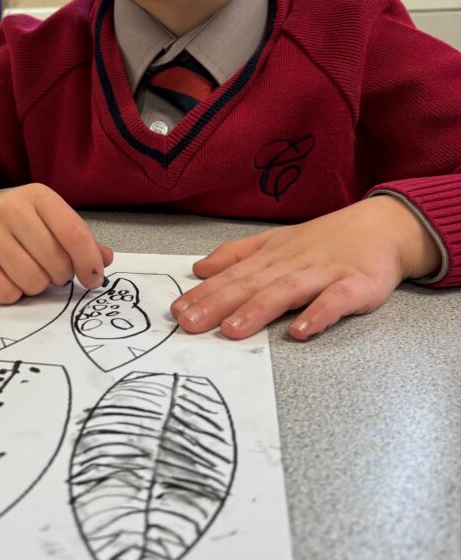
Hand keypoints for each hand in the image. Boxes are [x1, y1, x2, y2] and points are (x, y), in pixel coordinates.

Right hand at [0, 184, 112, 302]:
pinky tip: (6, 278)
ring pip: (33, 281)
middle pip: (56, 262)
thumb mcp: (45, 220)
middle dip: (60, 276)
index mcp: (37, 196)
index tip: (93, 279)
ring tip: (26, 273)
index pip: (74, 233)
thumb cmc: (13, 225)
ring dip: (36, 286)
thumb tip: (106, 259)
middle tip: (50, 272)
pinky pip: (7, 294)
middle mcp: (9, 210)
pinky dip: (13, 294)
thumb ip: (77, 239)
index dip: (89, 262)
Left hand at [170, 197, 440, 340]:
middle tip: (188, 323)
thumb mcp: (276, 242)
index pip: (232, 276)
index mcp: (271, 257)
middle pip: (250, 285)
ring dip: (257, 310)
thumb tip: (199, 268)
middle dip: (217, 304)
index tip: (176, 311)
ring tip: (232, 330)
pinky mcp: (355, 286)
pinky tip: (299, 332)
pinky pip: (334, 301)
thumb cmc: (325, 240)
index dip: (204, 293)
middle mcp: (291, 264)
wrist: (383, 227)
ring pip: (285, 291)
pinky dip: (318, 315)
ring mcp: (323, 274)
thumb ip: (237, 255)